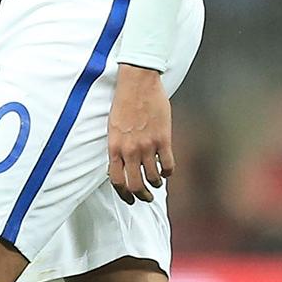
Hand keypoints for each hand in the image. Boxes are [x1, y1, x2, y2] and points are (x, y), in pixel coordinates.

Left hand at [108, 65, 171, 203]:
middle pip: (135, 185)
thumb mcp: (113, 128)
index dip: (124, 194)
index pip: (116, 181)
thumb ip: (117, 147)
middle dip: (141, 196)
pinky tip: (167, 169)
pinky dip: (168, 172)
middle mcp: (129, 150)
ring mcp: (147, 145)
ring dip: (156, 183)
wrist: (138, 82)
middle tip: (146, 197)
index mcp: (114, 147)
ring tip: (157, 182)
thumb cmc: (124, 102)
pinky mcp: (163, 139)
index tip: (130, 199)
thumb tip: (122, 166)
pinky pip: (168, 165)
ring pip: (153, 178)